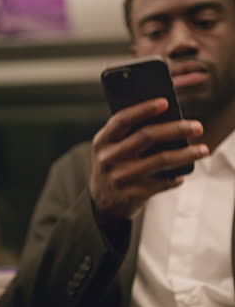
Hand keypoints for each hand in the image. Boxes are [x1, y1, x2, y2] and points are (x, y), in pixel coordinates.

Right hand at [90, 98, 208, 220]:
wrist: (103, 204)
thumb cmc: (114, 167)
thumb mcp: (110, 149)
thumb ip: (128, 134)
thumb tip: (167, 119)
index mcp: (102, 141)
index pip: (122, 119)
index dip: (143, 109)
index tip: (166, 102)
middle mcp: (109, 158)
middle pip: (147, 136)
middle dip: (176, 129)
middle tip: (197, 126)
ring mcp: (121, 177)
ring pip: (160, 160)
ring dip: (186, 154)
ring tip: (203, 150)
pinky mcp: (132, 194)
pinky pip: (162, 183)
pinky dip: (176, 178)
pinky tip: (183, 174)